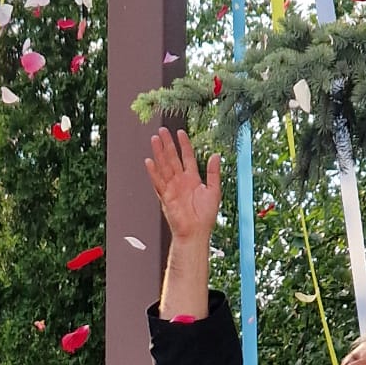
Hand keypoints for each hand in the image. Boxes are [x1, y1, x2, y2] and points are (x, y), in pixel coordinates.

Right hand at [145, 128, 221, 243]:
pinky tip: (149, 162)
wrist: (196, 233)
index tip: (180, 132)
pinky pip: (158, 182)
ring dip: (159, 153)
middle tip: (162, 130)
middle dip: (167, 145)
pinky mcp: (165, 197)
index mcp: (192, 179)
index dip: (184, 145)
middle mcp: (181, 182)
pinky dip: (153, 173)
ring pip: (164, 167)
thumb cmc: (205, 216)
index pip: (187, 157)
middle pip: (172, 159)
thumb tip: (215, 155)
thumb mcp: (214, 191)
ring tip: (154, 140)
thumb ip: (214, 173)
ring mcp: (172, 189)